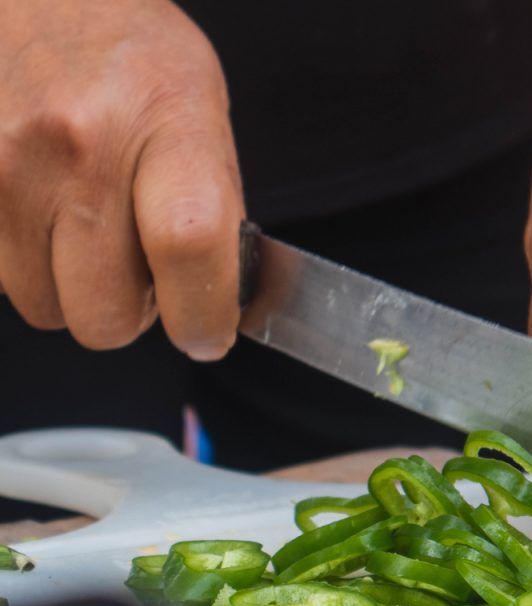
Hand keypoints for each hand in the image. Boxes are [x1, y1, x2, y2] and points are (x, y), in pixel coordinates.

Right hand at [0, 0, 243, 358]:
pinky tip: (44, 214)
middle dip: (129, 311)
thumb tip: (215, 307)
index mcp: (166, 121)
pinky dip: (27, 264)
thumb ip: (216, 212)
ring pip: (46, 307)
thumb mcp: (202, 111)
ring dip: (73, 288)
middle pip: (106, 314)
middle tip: (136, 267)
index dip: (203, 314)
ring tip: (86, 227)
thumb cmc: (128, 53)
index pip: (189, 245)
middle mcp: (77, 144)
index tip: (208, 333)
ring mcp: (2, 164)